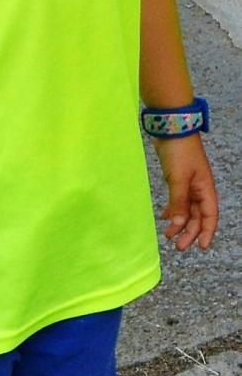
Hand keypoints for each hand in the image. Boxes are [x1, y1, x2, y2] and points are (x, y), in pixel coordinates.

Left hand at [155, 133, 217, 251]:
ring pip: (187, 209)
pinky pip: (177, 200)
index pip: (210, 216)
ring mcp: (188, 184)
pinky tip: (164, 217)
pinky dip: (172, 210)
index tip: (201, 247)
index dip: (207, 232)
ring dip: (179, 222)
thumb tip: (179, 225)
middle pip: (198, 216)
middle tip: (177, 246)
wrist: (170, 128)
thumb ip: (179, 203)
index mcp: (205, 189)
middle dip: (189, 232)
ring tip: (168, 235)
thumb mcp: (179, 179)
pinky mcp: (177, 179)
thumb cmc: (179, 152)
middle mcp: (199, 189)